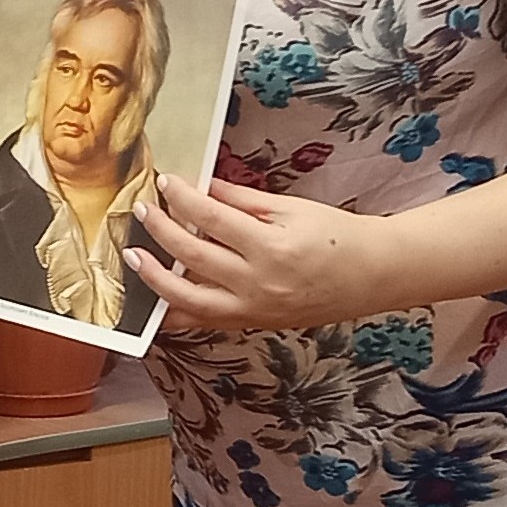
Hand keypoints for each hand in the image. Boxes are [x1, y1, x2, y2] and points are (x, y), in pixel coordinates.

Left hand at [132, 176, 403, 332]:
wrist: (373, 276)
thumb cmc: (337, 237)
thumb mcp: (291, 209)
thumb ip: (240, 201)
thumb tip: (200, 187)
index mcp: (272, 247)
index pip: (212, 219)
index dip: (182, 198)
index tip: (163, 182)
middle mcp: (259, 283)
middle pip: (192, 257)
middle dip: (161, 232)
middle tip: (141, 211)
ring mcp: (254, 309)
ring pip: (189, 300)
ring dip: (154, 279)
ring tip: (134, 257)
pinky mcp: (253, 324)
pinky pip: (204, 322)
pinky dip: (175, 312)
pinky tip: (154, 298)